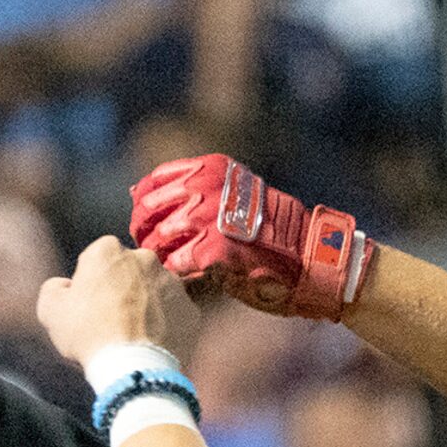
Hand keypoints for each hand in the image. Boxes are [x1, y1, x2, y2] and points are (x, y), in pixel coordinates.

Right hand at [35, 236, 198, 367]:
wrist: (133, 367)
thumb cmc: (88, 334)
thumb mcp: (50, 310)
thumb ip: (54, 288)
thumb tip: (65, 286)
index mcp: (109, 251)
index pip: (98, 258)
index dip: (91, 281)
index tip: (89, 303)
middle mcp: (145, 258)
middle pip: (130, 270)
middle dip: (123, 288)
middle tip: (112, 319)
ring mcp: (173, 283)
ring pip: (156, 290)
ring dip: (146, 304)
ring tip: (134, 334)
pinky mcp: (190, 309)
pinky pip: (175, 313)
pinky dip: (166, 324)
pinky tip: (152, 342)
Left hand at [130, 155, 374, 319]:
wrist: (309, 257)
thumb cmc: (268, 231)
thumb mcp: (230, 197)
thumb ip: (190, 194)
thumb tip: (137, 195)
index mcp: (210, 169)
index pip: (155, 182)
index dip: (145, 205)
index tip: (145, 223)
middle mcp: (207, 187)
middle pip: (150, 209)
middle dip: (144, 232)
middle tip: (149, 249)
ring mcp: (210, 217)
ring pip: (160, 237)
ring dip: (159, 255)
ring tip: (166, 266)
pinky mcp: (215, 249)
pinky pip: (177, 263)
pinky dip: (177, 272)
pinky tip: (185, 277)